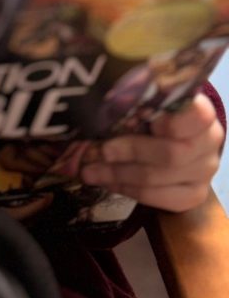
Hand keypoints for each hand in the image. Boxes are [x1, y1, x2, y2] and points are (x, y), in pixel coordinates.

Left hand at [81, 93, 223, 211]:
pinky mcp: (194, 194)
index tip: (139, 116)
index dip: (168, 120)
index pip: (195, 116)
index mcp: (201, 113)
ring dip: (119, 175)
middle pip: (171, 154)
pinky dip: (127, 189)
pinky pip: (158, 198)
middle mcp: (209, 144)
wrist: (179, 134)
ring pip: (159, 179)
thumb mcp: (148, 99)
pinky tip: (106, 182)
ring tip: (89, 171)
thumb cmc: (156, 110)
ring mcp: (204, 172)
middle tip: (97, 151)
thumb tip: (97, 103)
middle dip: (129, 152)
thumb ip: (135, 100)